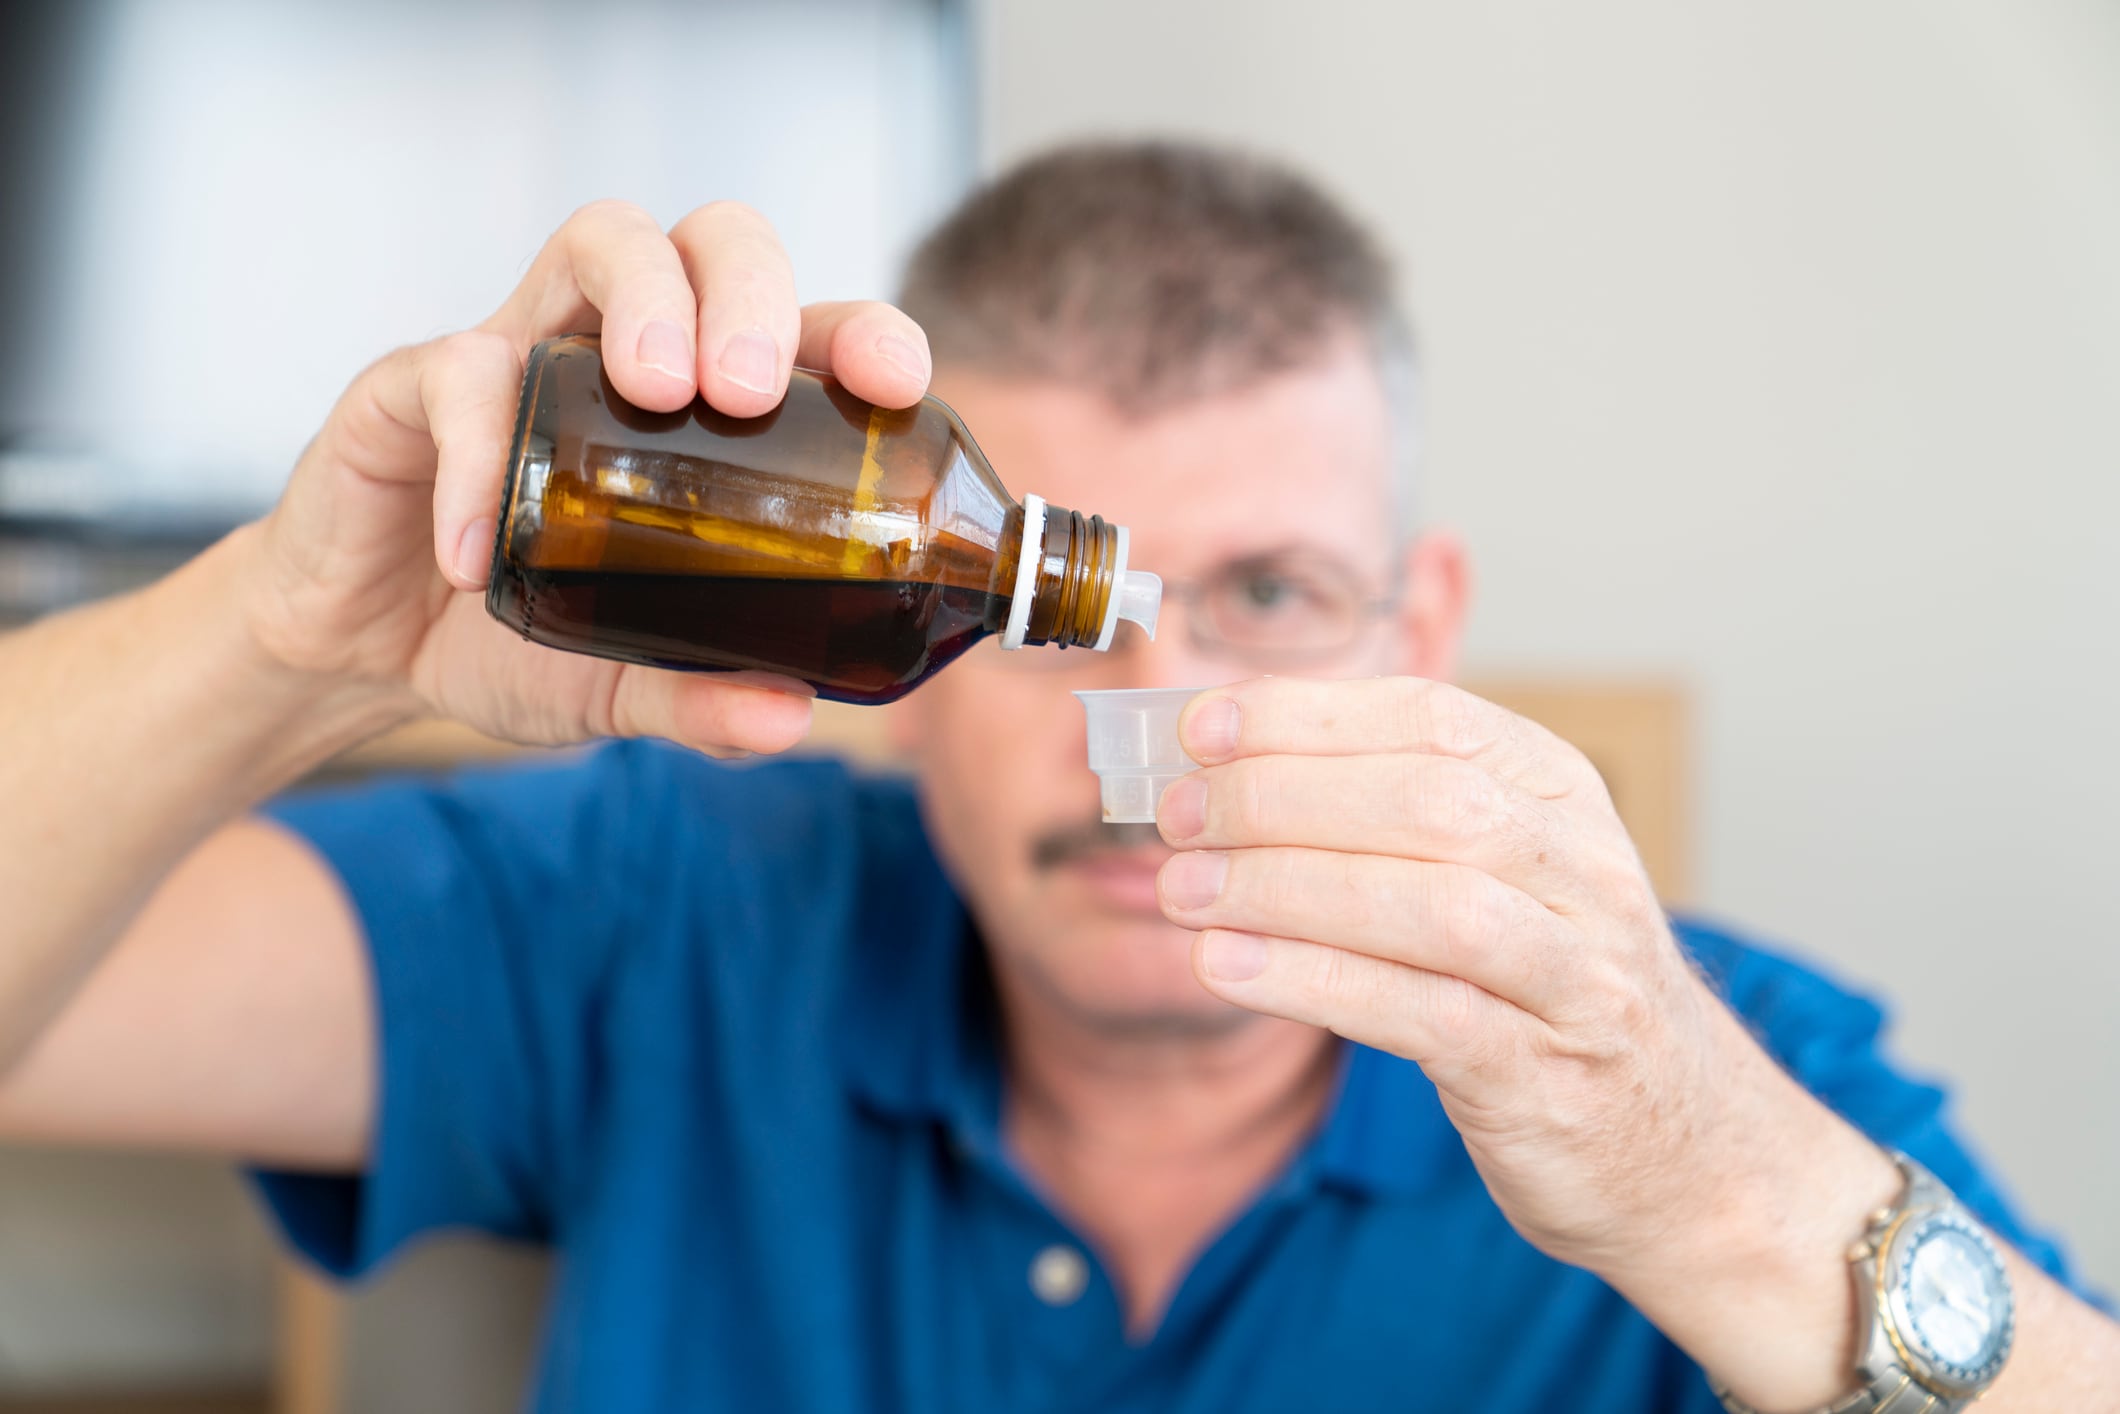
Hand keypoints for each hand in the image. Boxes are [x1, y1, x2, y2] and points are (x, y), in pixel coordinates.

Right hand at [242, 199, 933, 753]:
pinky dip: (478, 452)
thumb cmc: (510, 638)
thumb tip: (789, 717)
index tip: (894, 383)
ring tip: (659, 394)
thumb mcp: (620, 686)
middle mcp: (622, 353)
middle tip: (749, 391)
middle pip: (711, 242)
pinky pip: (457, 371)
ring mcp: (524, 350)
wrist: (362, 655)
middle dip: (749, 292)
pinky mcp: (415, 380)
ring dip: (644, 298)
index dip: (859, 332)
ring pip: (602, 239)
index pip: (802, 328)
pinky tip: (479, 557)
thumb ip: (699, 699)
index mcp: (704, 410)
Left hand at [1152, 675, 1905, 1403]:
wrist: (1688, 1150)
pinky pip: (1424, 1013)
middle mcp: (1583, 870)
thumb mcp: (1504, 872)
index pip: (1432, 717)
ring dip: (1287, 887)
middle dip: (1282, 796)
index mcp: (1561, 794)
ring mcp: (1577, 974)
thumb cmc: (1552, 987)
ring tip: (1182, 888)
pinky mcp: (1546, 1074)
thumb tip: (1226, 763)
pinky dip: (1316, 981)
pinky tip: (1228, 965)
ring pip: (1430, 903)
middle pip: (1426, 802)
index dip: (1308, 714)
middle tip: (1177, 813)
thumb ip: (1392, 813)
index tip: (1202, 725)